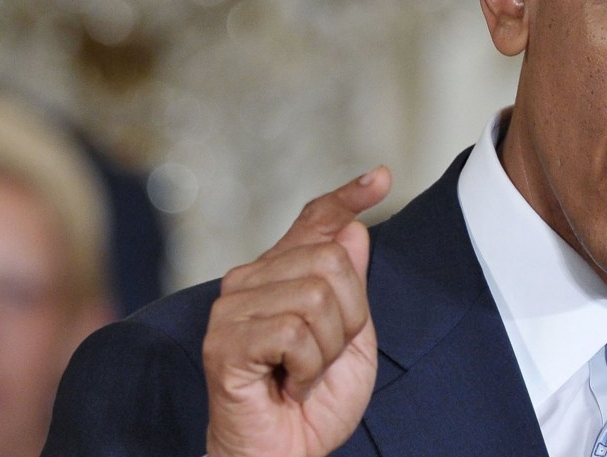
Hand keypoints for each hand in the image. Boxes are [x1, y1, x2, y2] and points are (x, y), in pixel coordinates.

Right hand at [203, 166, 391, 456]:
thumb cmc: (315, 402)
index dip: (348, 196)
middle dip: (349, 317)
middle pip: (332, 259)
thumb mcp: (351, 337)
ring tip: (303, 373)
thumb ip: (351, 284)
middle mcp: (250, 280)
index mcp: (281, 275)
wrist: (287, 454)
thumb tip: (353, 227)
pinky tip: (287, 384)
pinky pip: (293, 332)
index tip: (382, 178)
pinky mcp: (224, 342)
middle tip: (324, 356)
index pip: (315, 221)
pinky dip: (306, 367)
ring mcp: (232, 309)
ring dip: (328, 349)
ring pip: (316, 295)